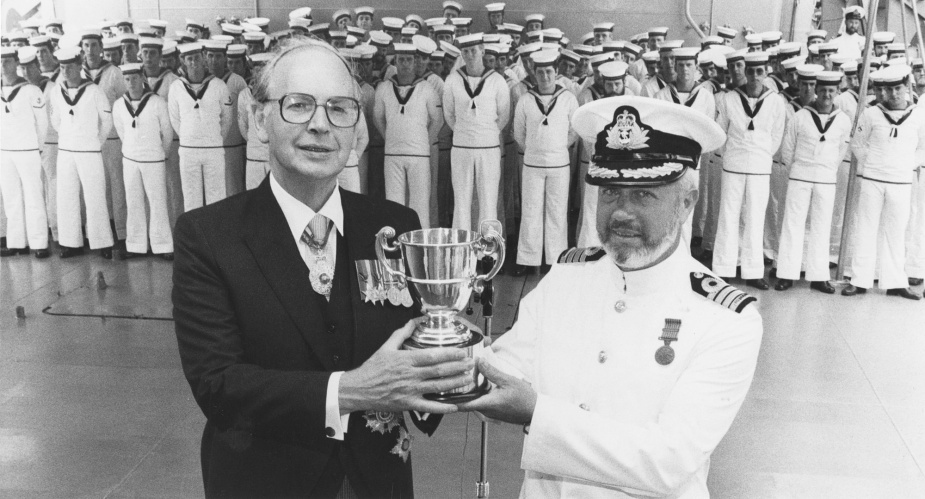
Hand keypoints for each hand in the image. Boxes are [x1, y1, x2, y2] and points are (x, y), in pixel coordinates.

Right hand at [339, 319, 473, 414]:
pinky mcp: (408, 404)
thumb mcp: (386, 346)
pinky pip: (428, 407)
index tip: (461, 351)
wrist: (359, 389)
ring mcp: (410, 391)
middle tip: (470, 364)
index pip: (432, 356)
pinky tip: (454, 406)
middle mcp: (410, 375)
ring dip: (454, 383)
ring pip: (437, 387)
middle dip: (457, 367)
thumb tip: (415, 320)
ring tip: (467, 378)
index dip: (449, 354)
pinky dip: (442, 408)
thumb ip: (402, 333)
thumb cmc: (372, 368)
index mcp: (405, 360)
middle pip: (438, 371)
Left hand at [456, 358, 536, 424]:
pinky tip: (484, 381)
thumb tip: (480, 362)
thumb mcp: (508, 380)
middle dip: (461, 388)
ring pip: (474, 400)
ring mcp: (490, 412)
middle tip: (457, 376)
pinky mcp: (494, 412)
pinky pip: (482, 401)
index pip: (462, 404)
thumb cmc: (525, 399)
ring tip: (472, 375)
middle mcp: (486, 410)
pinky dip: (480, 392)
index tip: (441, 392)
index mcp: (487, 404)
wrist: (536, 412)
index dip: (450, 399)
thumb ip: (492, 372)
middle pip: (466, 401)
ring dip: (471, 389)